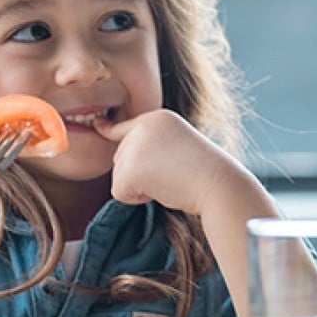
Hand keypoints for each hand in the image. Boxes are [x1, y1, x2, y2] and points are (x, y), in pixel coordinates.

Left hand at [94, 109, 252, 215]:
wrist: (217, 183)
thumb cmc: (205, 173)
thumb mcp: (179, 147)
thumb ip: (153, 148)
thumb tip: (124, 164)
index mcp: (158, 118)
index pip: (125, 126)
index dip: (108, 129)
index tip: (98, 123)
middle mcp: (142, 127)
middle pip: (120, 158)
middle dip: (139, 174)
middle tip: (170, 174)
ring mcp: (134, 146)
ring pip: (118, 176)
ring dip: (139, 187)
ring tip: (169, 180)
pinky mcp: (129, 169)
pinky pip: (119, 192)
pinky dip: (136, 198)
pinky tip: (160, 190)